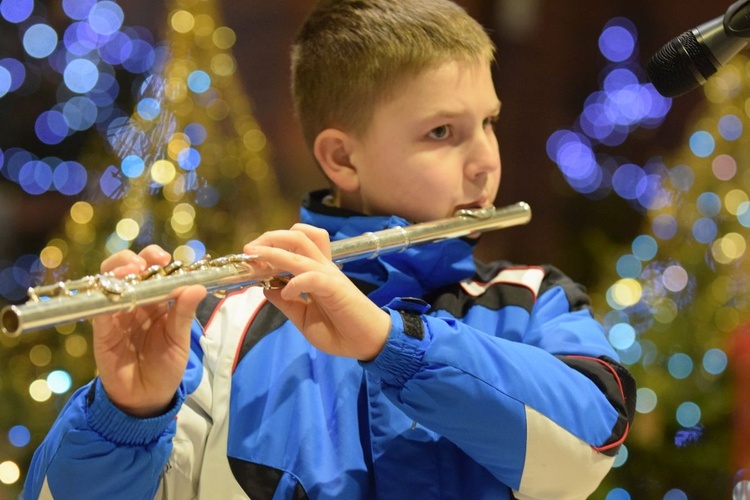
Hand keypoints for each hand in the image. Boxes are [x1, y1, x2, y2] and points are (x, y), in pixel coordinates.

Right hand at [92, 245, 205, 417]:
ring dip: (116, 273)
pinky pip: (98, 311)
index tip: (165, 259)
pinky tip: (112, 295)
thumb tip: (198, 287)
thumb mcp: (179, 340)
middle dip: (131, 260)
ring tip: (129, 272)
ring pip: (107, 283)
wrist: (147, 397)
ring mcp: (116, 314)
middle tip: (143, 264)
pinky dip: (103, 300)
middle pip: (126, 269)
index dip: (155, 259)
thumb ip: (184, 313)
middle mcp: (134, 302)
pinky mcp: (102, 331)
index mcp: (157, 300)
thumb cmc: (166, 366)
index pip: (152, 270)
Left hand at [244, 224, 390, 360]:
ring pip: (301, 248)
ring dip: (275, 250)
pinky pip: (311, 276)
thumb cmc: (340, 331)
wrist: (369, 343)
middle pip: (297, 236)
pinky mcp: (335, 287)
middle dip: (270, 238)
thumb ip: (287, 304)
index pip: (294, 244)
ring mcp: (329, 275)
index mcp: (316, 272)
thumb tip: (266, 288)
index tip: (249, 258)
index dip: (270, 246)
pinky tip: (285, 292)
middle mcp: (322, 267)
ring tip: (256, 258)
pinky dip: (294, 282)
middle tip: (249, 249)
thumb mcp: (304, 318)